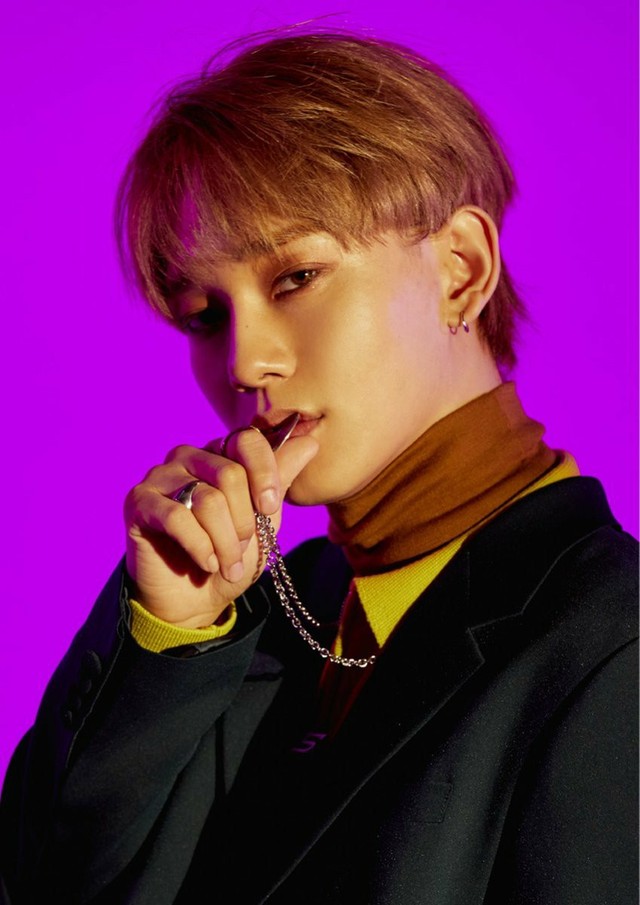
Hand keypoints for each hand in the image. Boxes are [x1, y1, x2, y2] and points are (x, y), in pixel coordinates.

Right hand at [124, 429, 318, 627]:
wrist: (196, 599)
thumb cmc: (231, 554)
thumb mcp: (263, 517)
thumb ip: (280, 477)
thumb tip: (310, 441)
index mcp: (219, 453)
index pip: (246, 439)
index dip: (264, 473)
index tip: (270, 507)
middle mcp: (187, 456)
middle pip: (229, 474)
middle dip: (245, 521)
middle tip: (243, 548)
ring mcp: (159, 476)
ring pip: (207, 499)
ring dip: (225, 542)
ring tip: (227, 564)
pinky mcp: (138, 503)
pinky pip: (176, 518)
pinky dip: (200, 547)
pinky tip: (206, 564)